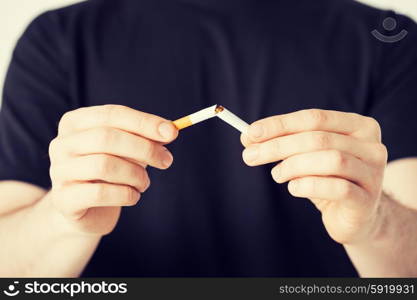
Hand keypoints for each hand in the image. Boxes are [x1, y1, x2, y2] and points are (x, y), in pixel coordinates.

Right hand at [49, 105, 177, 234]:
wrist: (84, 208)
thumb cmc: (110, 171)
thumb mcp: (127, 149)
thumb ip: (145, 137)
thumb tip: (169, 131)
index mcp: (75, 122)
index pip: (112, 114)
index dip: (144, 122)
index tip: (172, 133)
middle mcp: (62, 143)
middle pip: (107, 138)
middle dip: (144, 149)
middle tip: (166, 161)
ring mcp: (59, 171)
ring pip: (104, 165)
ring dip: (136, 175)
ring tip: (144, 182)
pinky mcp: (64, 199)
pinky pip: (100, 193)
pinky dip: (126, 194)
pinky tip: (133, 196)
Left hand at [241, 109, 387, 244]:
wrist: (355, 216)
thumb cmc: (327, 179)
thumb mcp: (305, 156)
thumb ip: (282, 142)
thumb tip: (247, 135)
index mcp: (358, 126)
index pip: (314, 118)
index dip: (280, 124)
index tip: (250, 133)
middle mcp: (372, 146)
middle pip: (319, 138)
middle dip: (278, 147)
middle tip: (249, 156)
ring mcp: (373, 173)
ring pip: (331, 160)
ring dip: (293, 166)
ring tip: (277, 174)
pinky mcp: (367, 200)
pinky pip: (337, 188)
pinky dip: (307, 186)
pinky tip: (294, 188)